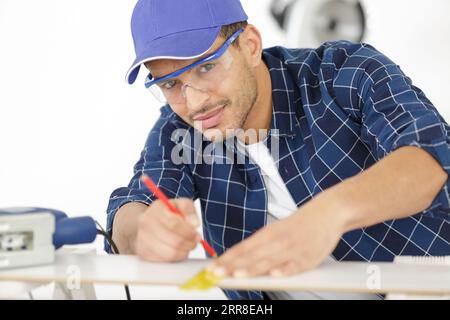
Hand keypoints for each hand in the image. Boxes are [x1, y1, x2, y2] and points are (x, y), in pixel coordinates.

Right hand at [134, 198, 200, 261]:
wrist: (148, 222)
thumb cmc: (167, 213)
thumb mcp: (180, 204)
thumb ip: (189, 210)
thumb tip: (195, 223)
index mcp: (157, 209)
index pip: (174, 223)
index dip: (188, 231)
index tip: (196, 234)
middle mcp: (146, 223)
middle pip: (173, 240)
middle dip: (189, 243)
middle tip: (195, 242)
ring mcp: (143, 239)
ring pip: (170, 253)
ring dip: (184, 252)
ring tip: (188, 246)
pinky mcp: (143, 252)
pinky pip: (164, 260)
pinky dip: (176, 257)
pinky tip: (178, 250)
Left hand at [206, 199, 344, 277]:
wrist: (327, 212)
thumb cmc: (299, 224)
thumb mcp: (275, 231)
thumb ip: (259, 246)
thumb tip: (237, 258)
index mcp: (268, 234)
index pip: (243, 248)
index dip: (226, 259)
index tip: (211, 267)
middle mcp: (277, 241)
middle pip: (252, 256)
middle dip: (232, 266)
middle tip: (216, 273)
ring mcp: (293, 249)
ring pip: (269, 261)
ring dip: (252, 268)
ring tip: (237, 275)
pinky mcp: (308, 258)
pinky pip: (295, 266)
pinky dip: (285, 270)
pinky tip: (275, 275)